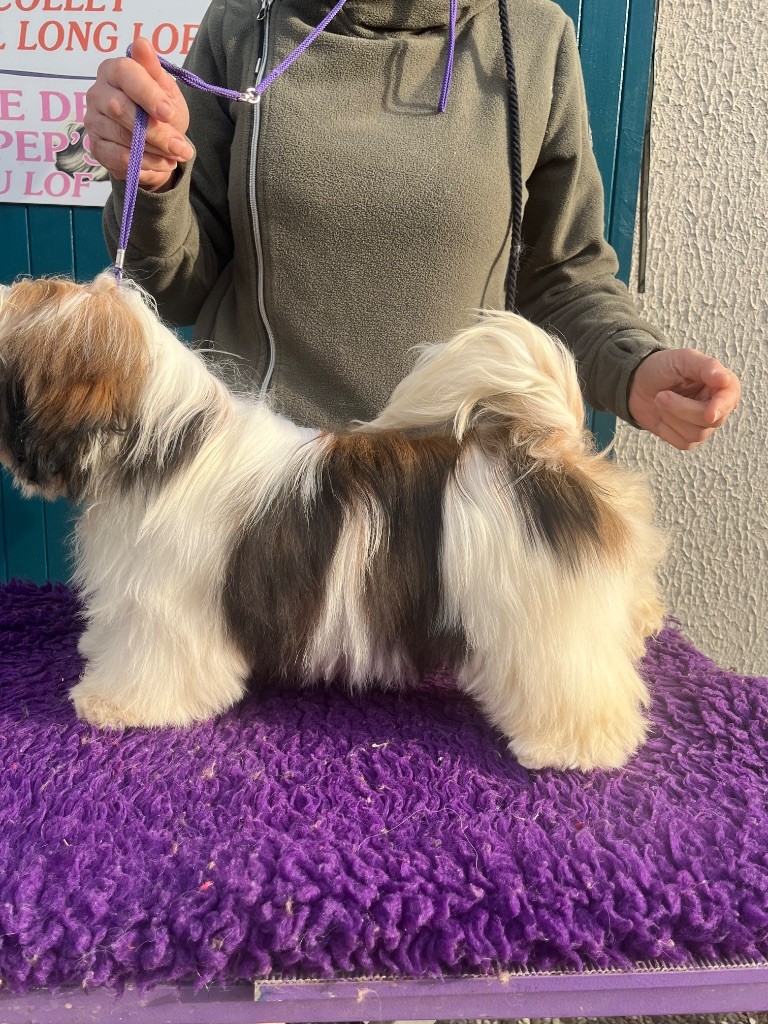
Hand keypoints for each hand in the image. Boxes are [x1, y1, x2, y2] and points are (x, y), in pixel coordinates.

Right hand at [85, 37, 192, 191]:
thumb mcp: (166, 90)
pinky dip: (144, 165)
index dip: (147, 94)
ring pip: (121, 137)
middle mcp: (97, 92)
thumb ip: (154, 71)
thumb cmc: (161, 111)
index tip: (168, 113)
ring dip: (154, 151)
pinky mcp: (95, 146)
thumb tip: (141, 43)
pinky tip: (160, 165)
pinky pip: (118, 158)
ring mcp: (93, 120)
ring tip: (174, 156)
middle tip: (180, 147)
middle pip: (121, 109)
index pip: (125, 73)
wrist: (158, 145)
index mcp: (114, 70)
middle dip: (155, 132)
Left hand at [628, 348, 740, 449]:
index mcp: (721, 385)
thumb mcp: (682, 359)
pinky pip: (683, 443)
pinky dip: (667, 430)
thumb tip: (724, 380)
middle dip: (682, 409)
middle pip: (711, 421)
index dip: (720, 406)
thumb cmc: (662, 368)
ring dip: (671, 418)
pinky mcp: (688, 438)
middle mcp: (717, 406)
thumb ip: (706, 366)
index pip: (729, 398)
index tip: (709, 413)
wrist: (636, 384)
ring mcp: (704, 425)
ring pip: (696, 434)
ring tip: (660, 400)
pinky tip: (662, 415)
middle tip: (661, 395)